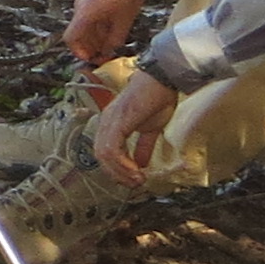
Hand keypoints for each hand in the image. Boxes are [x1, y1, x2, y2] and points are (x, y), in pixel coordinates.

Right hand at [63, 0, 158, 66]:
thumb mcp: (124, 21)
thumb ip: (114, 39)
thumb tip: (109, 52)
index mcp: (85, 13)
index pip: (71, 38)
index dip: (79, 52)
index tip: (93, 59)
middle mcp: (81, 7)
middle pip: (77, 33)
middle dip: (89, 46)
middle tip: (104, 56)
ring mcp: (85, 2)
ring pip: (84, 26)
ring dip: (94, 38)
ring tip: (110, 46)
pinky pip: (90, 18)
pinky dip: (97, 28)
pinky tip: (112, 32)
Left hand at [90, 69, 177, 188]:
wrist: (163, 80)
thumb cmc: (157, 99)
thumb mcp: (150, 128)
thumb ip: (143, 146)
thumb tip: (142, 164)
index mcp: (111, 123)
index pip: (105, 152)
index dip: (116, 169)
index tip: (132, 179)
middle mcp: (105, 122)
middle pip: (101, 157)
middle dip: (117, 174)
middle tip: (134, 183)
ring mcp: (109, 121)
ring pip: (104, 155)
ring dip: (120, 172)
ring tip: (137, 180)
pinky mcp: (117, 122)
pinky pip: (112, 150)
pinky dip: (122, 164)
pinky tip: (135, 171)